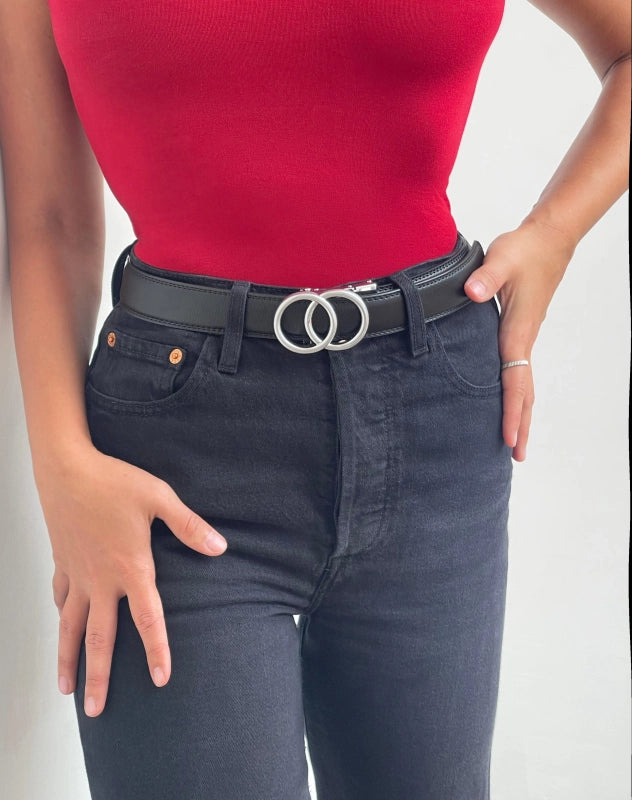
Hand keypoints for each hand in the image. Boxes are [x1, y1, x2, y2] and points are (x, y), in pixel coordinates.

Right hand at [35, 445, 227, 717]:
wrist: (66, 468)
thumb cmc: (114, 481)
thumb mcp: (159, 498)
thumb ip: (189, 526)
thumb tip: (220, 548)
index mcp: (130, 568)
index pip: (147, 619)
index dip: (156, 650)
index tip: (160, 680)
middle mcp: (102, 580)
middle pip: (100, 638)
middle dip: (99, 677)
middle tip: (95, 710)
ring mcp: (78, 573)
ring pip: (71, 626)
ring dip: (68, 659)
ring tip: (66, 688)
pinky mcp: (62, 561)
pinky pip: (60, 597)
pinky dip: (62, 615)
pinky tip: (63, 624)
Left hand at [463, 219, 575, 460]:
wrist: (547, 238)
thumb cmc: (524, 249)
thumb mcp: (502, 258)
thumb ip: (486, 277)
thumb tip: (474, 293)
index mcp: (516, 331)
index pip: (515, 379)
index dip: (510, 409)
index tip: (508, 437)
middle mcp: (521, 339)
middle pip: (524, 391)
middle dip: (520, 424)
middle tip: (517, 457)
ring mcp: (522, 337)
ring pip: (523, 383)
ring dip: (520, 412)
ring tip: (514, 441)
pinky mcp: (518, 330)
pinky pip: (517, 370)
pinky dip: (515, 392)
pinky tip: (506, 401)